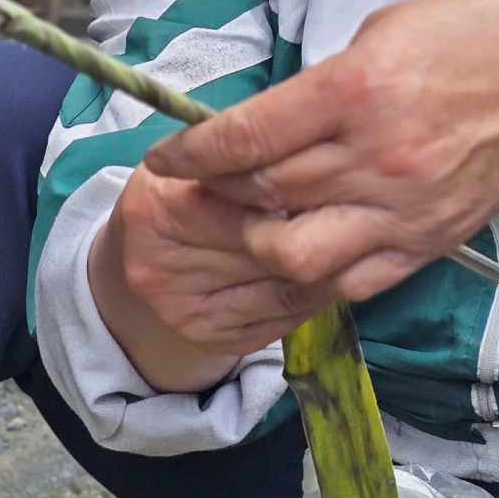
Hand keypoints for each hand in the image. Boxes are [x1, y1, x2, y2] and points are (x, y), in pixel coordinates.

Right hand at [90, 163, 335, 388]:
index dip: (291, 187)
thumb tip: (316, 157)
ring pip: (284, 287)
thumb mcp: (194, 160)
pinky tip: (332, 271)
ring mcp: (186, 312)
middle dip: (317, 225)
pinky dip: (316, 293)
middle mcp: (162, 267)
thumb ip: (238, 158)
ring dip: (328, 265)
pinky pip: (285, 316)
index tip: (329, 174)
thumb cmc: (179, 193)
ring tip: (354, 238)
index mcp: (156, 207)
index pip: (243, 198)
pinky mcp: (215, 340)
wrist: (140, 260)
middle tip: (358, 205)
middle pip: (266, 247)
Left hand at [144, 0, 498, 303]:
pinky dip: (313, 268)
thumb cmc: (482, 34)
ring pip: (295, 252)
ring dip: (255, 237)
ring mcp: (404, 208)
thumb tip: (271, 121)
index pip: (249, 136)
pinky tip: (300, 242)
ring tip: (246, 216)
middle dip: (213, 190)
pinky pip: (350, 278)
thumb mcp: (384, 31)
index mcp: (358, 90)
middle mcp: (376, 157)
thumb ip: (322, 86)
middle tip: (194, 183)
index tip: (164, 156)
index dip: (193, 152)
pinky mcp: (430, 241)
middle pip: (262, 192)